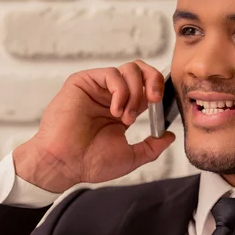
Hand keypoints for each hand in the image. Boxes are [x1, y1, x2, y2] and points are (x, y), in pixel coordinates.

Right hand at [12, 60, 175, 192]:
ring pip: (129, 69)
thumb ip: (152, 146)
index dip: (158, 89)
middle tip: (154, 100)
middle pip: (140, 70)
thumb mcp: (130, 156)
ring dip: (134, 93)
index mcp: (123, 108)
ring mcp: (97, 87)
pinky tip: (115, 111)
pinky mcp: (83, 82)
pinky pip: (111, 73)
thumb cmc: (90, 162)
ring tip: (125, 117)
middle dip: (153, 81)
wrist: (64, 164)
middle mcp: (111, 95)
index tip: (162, 104)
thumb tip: (169, 136)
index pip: (147, 86)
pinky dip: (120, 91)